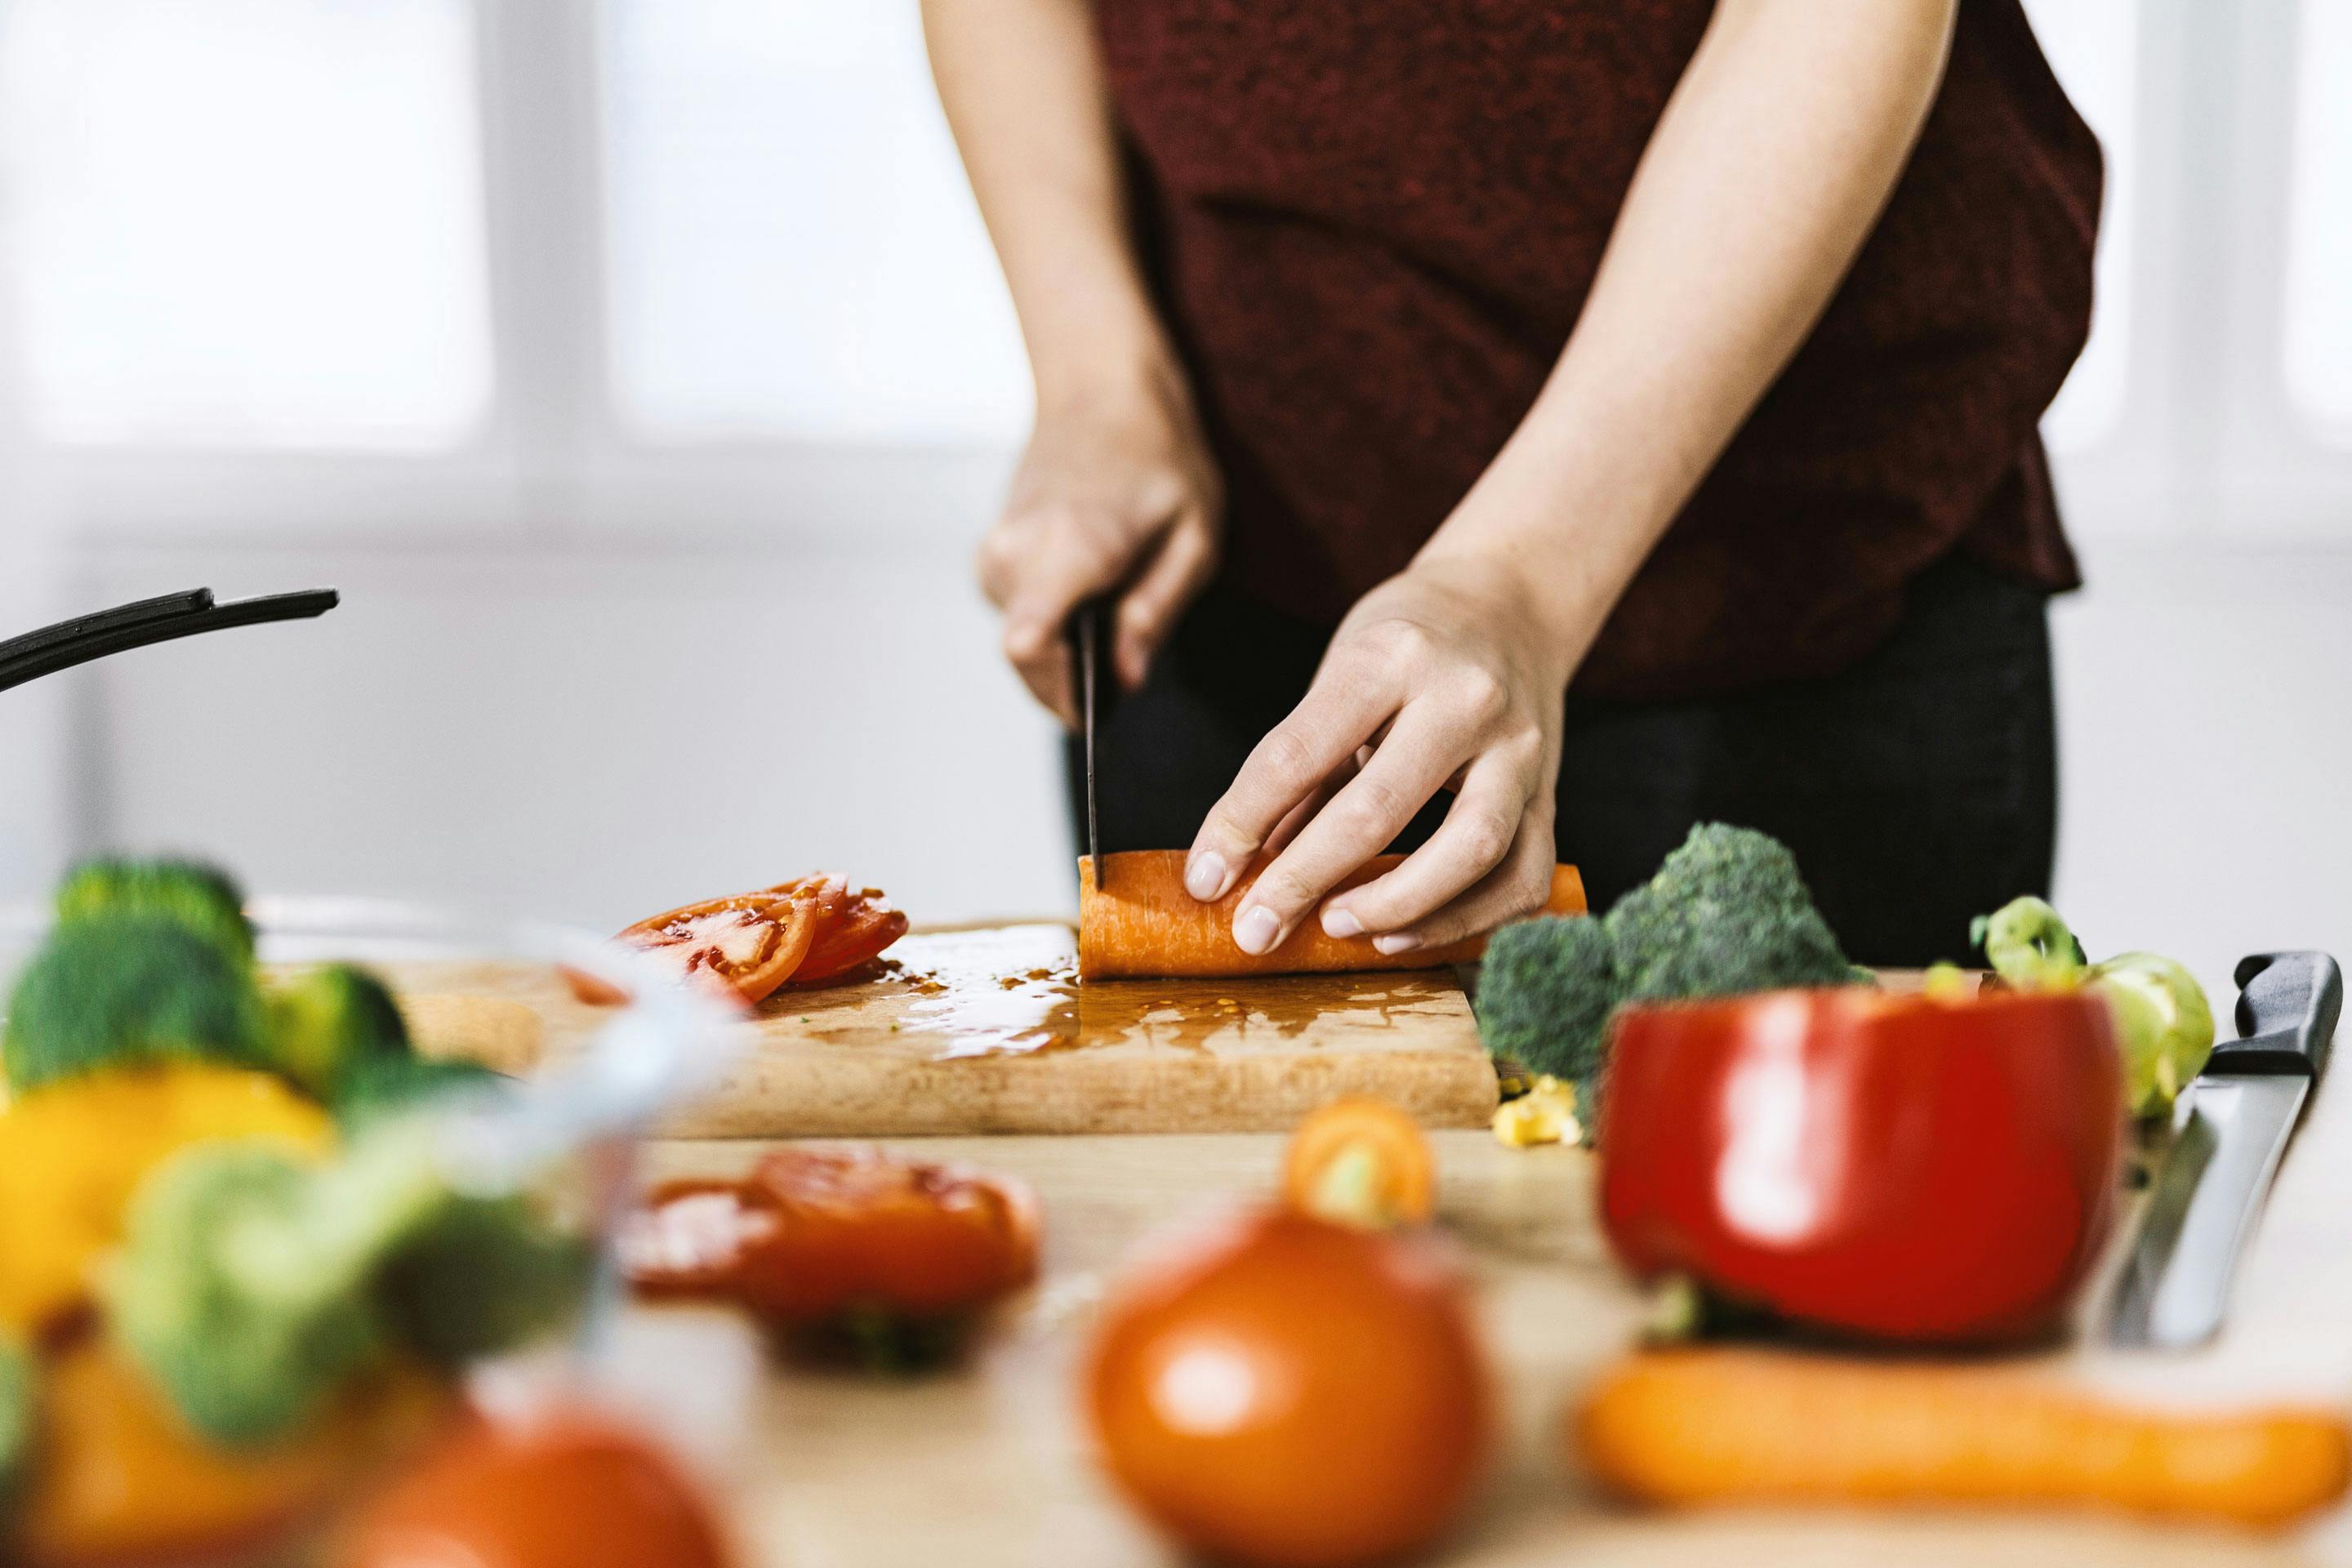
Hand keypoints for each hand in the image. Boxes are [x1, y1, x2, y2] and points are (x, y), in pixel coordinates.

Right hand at [977, 366, 1222, 724]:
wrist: (1099, 392)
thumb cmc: (1157, 458)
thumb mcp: (1195, 538)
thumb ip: (1156, 613)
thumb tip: (1127, 679)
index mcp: (1072, 547)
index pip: (1028, 644)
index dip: (1064, 694)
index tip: (1101, 709)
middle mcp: (1015, 553)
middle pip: (1030, 662)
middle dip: (1079, 677)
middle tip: (1131, 646)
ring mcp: (994, 554)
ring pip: (1023, 644)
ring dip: (1068, 649)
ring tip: (1115, 602)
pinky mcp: (990, 558)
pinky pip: (1018, 618)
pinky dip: (1054, 624)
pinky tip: (1090, 591)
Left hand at [1184, 556, 1581, 955]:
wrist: (1512, 601)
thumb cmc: (1407, 641)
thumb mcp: (1340, 674)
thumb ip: (1297, 769)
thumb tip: (1235, 866)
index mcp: (1389, 656)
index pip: (1298, 752)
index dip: (1240, 823)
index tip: (1203, 880)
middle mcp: (1464, 698)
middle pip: (1378, 809)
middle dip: (1304, 880)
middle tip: (1255, 929)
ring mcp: (1519, 748)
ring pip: (1471, 850)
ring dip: (1397, 907)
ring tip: (1338, 929)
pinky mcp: (1550, 792)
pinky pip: (1522, 878)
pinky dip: (1465, 922)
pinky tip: (1405, 936)